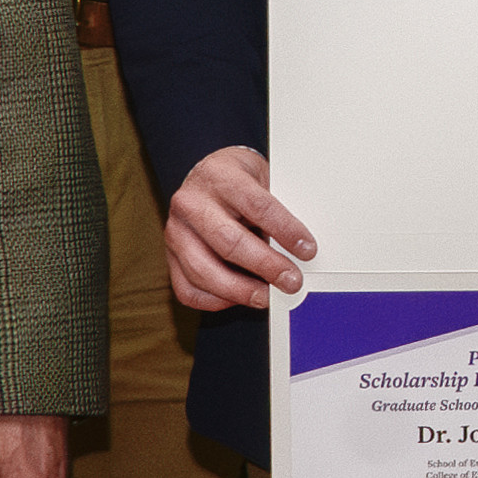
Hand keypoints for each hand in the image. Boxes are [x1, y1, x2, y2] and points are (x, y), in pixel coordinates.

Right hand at [168, 142, 313, 312]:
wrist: (206, 177)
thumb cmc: (238, 181)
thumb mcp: (261, 179)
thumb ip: (277, 209)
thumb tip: (301, 247)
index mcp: (219, 177)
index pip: (256, 205)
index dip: (285, 230)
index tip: (307, 249)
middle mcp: (191, 203)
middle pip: (229, 242)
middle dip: (265, 266)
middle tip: (291, 281)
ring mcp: (176, 232)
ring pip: (204, 270)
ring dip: (241, 291)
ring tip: (268, 296)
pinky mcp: (170, 257)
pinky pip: (188, 290)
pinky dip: (215, 300)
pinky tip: (238, 297)